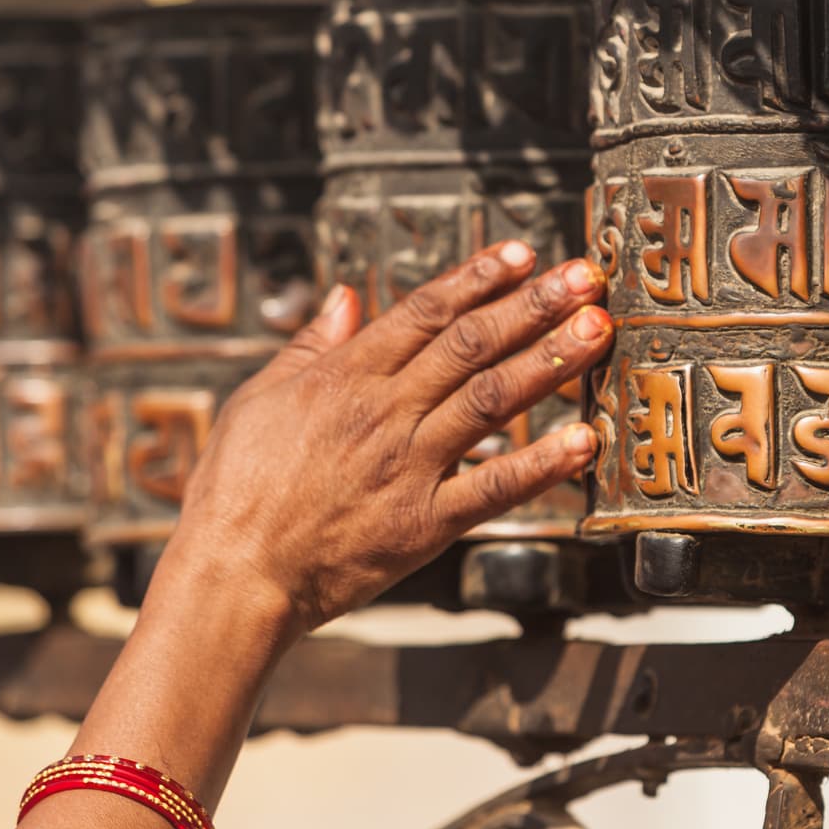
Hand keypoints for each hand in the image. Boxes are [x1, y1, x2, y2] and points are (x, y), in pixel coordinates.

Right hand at [159, 239, 612, 637]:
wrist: (232, 575)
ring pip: (492, 401)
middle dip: (534, 305)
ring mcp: (408, 467)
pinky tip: (583, 441)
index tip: (523, 253)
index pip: (426, 312)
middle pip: (472, 345)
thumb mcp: (256, 400)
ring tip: (597, 331)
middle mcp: (384, 413)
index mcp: (344, 377)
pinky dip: (541, 465)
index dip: (479, 278)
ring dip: (550, 362)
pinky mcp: (422, 524)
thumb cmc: (234, 492)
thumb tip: (342, 298)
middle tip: (586, 278)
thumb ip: (308, 348)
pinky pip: (493, 488)